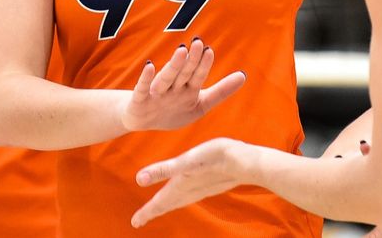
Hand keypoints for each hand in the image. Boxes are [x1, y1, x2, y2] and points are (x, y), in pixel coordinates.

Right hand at [121, 38, 245, 132]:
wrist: (142, 120)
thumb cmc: (173, 109)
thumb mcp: (200, 105)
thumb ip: (221, 91)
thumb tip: (243, 76)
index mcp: (188, 89)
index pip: (198, 76)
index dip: (203, 65)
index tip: (209, 50)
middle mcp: (173, 88)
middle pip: (184, 74)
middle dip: (191, 60)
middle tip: (198, 42)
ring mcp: (156, 93)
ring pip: (166, 78)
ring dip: (174, 65)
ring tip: (181, 50)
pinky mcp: (140, 99)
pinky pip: (143, 88)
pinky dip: (146, 78)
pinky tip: (150, 65)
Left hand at [131, 137, 247, 227]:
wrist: (245, 163)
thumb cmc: (216, 158)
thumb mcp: (186, 161)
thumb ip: (163, 170)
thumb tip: (139, 179)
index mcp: (180, 186)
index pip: (159, 203)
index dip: (146, 212)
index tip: (135, 223)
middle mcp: (189, 191)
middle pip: (167, 204)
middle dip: (153, 212)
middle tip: (140, 220)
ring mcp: (200, 189)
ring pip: (178, 201)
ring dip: (166, 206)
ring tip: (158, 209)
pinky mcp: (209, 183)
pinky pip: (189, 195)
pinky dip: (180, 198)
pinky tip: (185, 194)